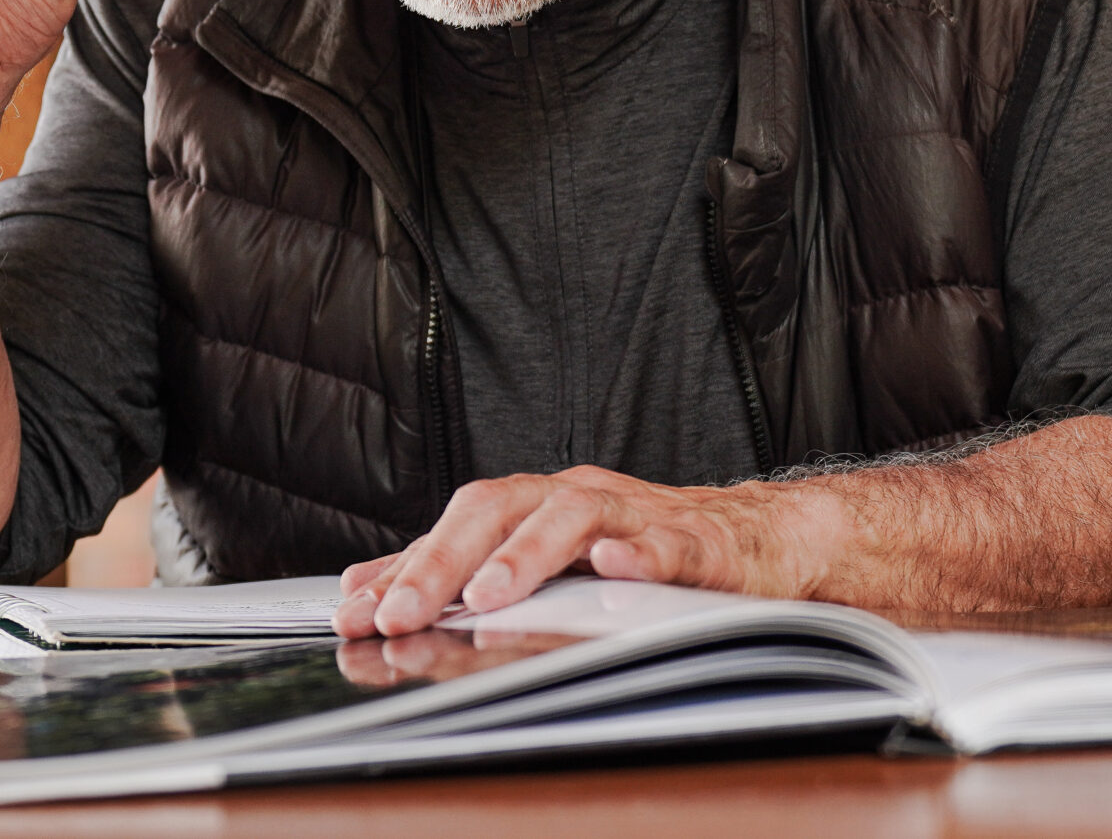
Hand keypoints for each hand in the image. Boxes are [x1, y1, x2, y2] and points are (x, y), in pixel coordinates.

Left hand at [332, 465, 829, 637]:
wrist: (756, 540)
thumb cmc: (641, 550)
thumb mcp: (546, 562)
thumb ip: (459, 573)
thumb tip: (364, 589)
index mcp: (537, 504)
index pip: (457, 521)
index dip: (404, 563)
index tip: (355, 612)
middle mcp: (578, 498)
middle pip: (499, 507)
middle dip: (442, 561)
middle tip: (400, 613)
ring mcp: (637, 515)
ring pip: (573, 517)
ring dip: (525, 556)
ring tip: (487, 594)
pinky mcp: (698, 543)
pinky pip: (667, 544)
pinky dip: (639, 554)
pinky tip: (616, 569)